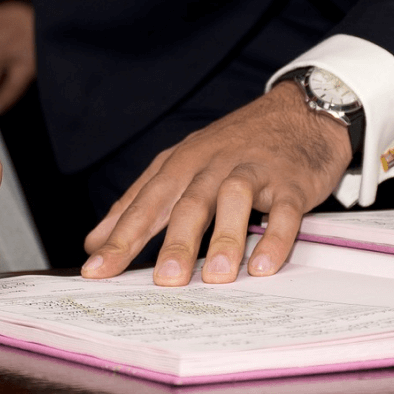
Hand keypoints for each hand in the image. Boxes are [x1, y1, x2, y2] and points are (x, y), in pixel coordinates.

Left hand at [81, 81, 352, 285]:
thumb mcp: (180, 165)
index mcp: (181, 163)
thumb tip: (95, 242)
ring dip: (225, 239)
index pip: (145, 203)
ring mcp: (253, 171)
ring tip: (217, 277)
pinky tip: (263, 266)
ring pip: (234, 200)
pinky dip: (275, 237)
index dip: (120, 238)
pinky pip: (283, 210)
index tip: (97, 270)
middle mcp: (212, 164)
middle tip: (164, 280)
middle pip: (189, 203)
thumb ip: (139, 203)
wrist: (298, 112)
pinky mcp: (290, 182)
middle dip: (175, 243)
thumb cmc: (233, 146)